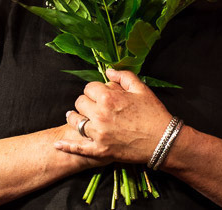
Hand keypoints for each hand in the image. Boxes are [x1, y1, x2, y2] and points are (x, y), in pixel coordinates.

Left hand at [54, 68, 171, 163]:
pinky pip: (78, 148)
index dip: (95, 90)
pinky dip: (67, 146)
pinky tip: (58, 144)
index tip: (101, 94)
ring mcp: (98, 134)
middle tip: (95, 106)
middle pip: (80, 103)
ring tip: (79, 118)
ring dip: (76, 118)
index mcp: (109, 97)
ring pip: (75, 122)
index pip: (89, 88)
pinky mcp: (100, 150)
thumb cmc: (154, 113)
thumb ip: (123, 76)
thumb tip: (108, 71)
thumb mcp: (141, 89)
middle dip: (86, 102)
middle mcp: (100, 115)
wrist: (163, 141)